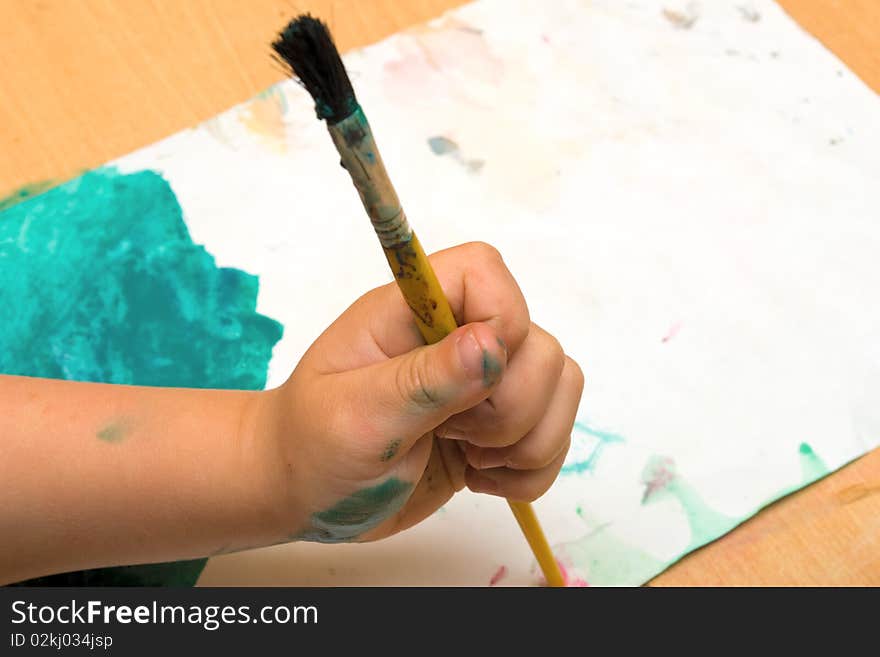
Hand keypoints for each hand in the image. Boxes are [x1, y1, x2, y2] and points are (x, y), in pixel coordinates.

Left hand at [262, 242, 583, 543]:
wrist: (306, 495)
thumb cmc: (311, 448)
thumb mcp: (354, 418)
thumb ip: (421, 382)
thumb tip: (489, 345)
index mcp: (412, 312)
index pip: (487, 271)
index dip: (502, 323)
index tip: (470, 384)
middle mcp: (455, 337)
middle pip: (540, 345)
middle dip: (512, 409)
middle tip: (453, 435)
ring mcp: (481, 383)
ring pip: (560, 387)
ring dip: (528, 442)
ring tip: (470, 458)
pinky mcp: (497, 426)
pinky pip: (556, 434)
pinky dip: (531, 470)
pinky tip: (480, 478)